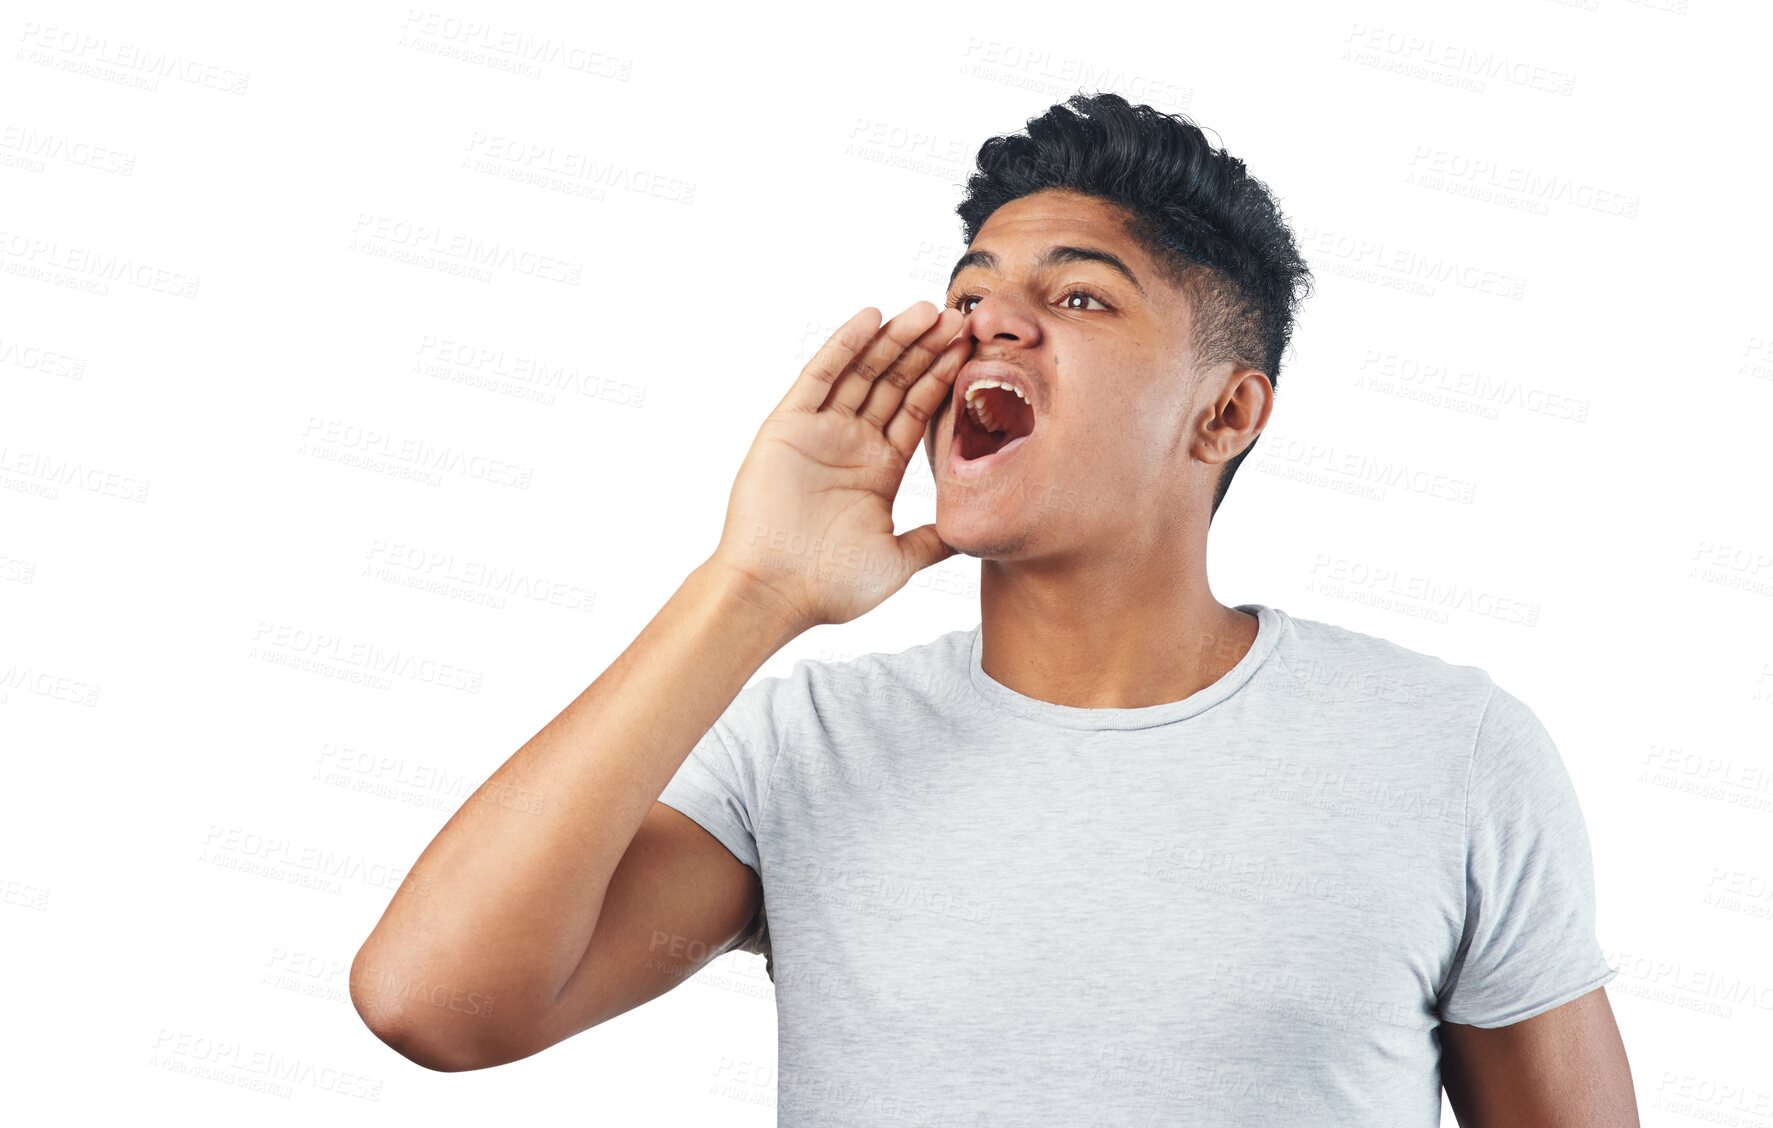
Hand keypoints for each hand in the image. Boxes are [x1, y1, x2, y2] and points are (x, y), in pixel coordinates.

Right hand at [709, 301, 973, 630]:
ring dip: (895, 339)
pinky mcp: (789, 425)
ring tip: (928, 310)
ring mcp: (820, 431)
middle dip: (927, 349)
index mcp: (880, 468)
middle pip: (896, 382)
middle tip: (960, 317)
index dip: (944, 378)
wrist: (775, 594)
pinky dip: (845, 345)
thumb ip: (934, 540)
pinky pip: (820, 376)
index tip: (974, 349)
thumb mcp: (899, 560)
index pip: (918, 410)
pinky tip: (872, 317)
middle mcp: (852, 443)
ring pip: (864, 371)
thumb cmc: (830, 586)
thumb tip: (972, 533)